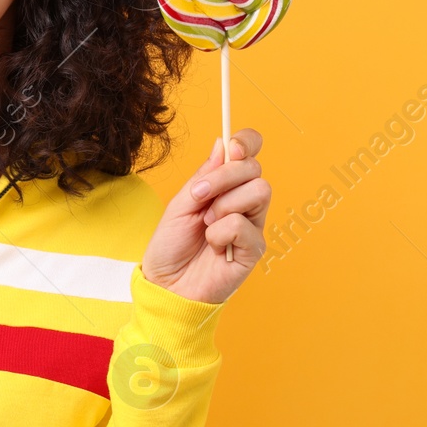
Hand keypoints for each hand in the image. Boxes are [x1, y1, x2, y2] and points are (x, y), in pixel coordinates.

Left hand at [141, 128, 270, 304]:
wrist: (166, 285)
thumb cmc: (172, 246)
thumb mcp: (180, 204)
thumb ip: (204, 176)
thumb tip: (222, 144)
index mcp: (226, 187)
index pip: (250, 154)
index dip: (247, 142)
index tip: (233, 145)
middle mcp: (244, 202)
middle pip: (255, 169)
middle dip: (225, 176)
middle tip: (199, 196)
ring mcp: (252, 224)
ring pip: (259, 191)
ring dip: (224, 205)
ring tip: (206, 225)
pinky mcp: (254, 248)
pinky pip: (244, 225)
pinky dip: (221, 233)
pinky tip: (213, 246)